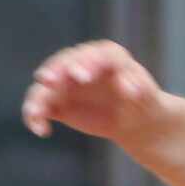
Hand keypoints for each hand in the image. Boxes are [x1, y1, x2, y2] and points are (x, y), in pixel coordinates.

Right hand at [21, 40, 163, 143]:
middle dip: (56, 71)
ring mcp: (66, 82)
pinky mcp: (57, 102)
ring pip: (46, 86)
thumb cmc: (143, 101)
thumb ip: (139, 87)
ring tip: (36, 112)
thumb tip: (128, 87)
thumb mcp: (148, 95)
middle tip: (49, 81)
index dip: (86, 63)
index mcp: (107, 55)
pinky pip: (41, 107)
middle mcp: (81, 63)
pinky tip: (41, 130)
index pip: (96, 55)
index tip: (81, 77)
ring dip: (38, 97)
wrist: (134, 119)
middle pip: (63, 63)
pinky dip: (36, 117)